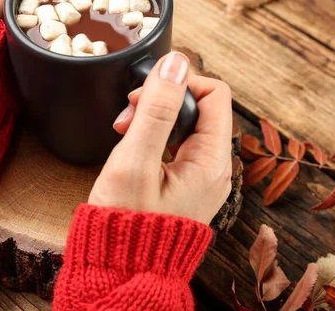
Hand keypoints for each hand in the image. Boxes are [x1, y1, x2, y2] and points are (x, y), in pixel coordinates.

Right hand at [88, 51, 232, 224]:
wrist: (119, 270)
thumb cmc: (125, 225)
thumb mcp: (135, 162)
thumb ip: (156, 111)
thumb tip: (175, 63)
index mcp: (212, 162)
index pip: (215, 94)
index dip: (180, 82)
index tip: (146, 92)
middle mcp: (213, 168)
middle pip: (199, 107)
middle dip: (161, 102)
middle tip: (128, 115)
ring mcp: (198, 178)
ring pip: (184, 125)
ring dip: (153, 118)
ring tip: (123, 131)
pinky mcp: (182, 184)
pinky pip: (174, 145)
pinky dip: (151, 137)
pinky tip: (130, 146)